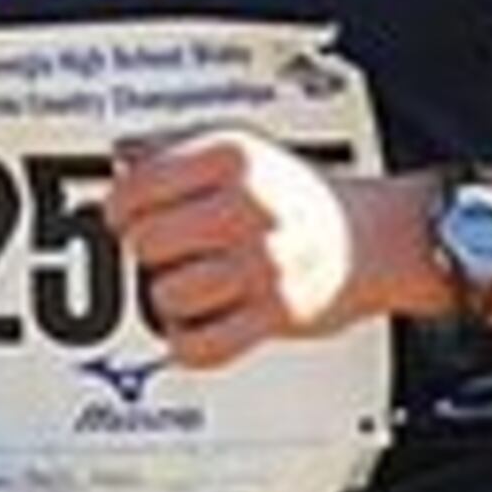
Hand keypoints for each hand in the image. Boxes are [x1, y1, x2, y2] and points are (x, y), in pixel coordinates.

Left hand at [107, 130, 366, 369]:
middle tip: (171, 250)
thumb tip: (120, 156)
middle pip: (146, 243)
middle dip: (150, 252)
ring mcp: (264, 263)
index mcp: (232, 158)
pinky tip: (199, 322)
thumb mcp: (239, 145)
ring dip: (170, 298)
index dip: (119, 209)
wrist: (373, 237)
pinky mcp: (277, 315)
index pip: (136, 189)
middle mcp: (248, 206)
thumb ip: (173, 146)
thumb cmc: (296, 194)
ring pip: (167, 296)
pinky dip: (188, 342)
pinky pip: (200, 346)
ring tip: (192, 285)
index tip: (125, 217)